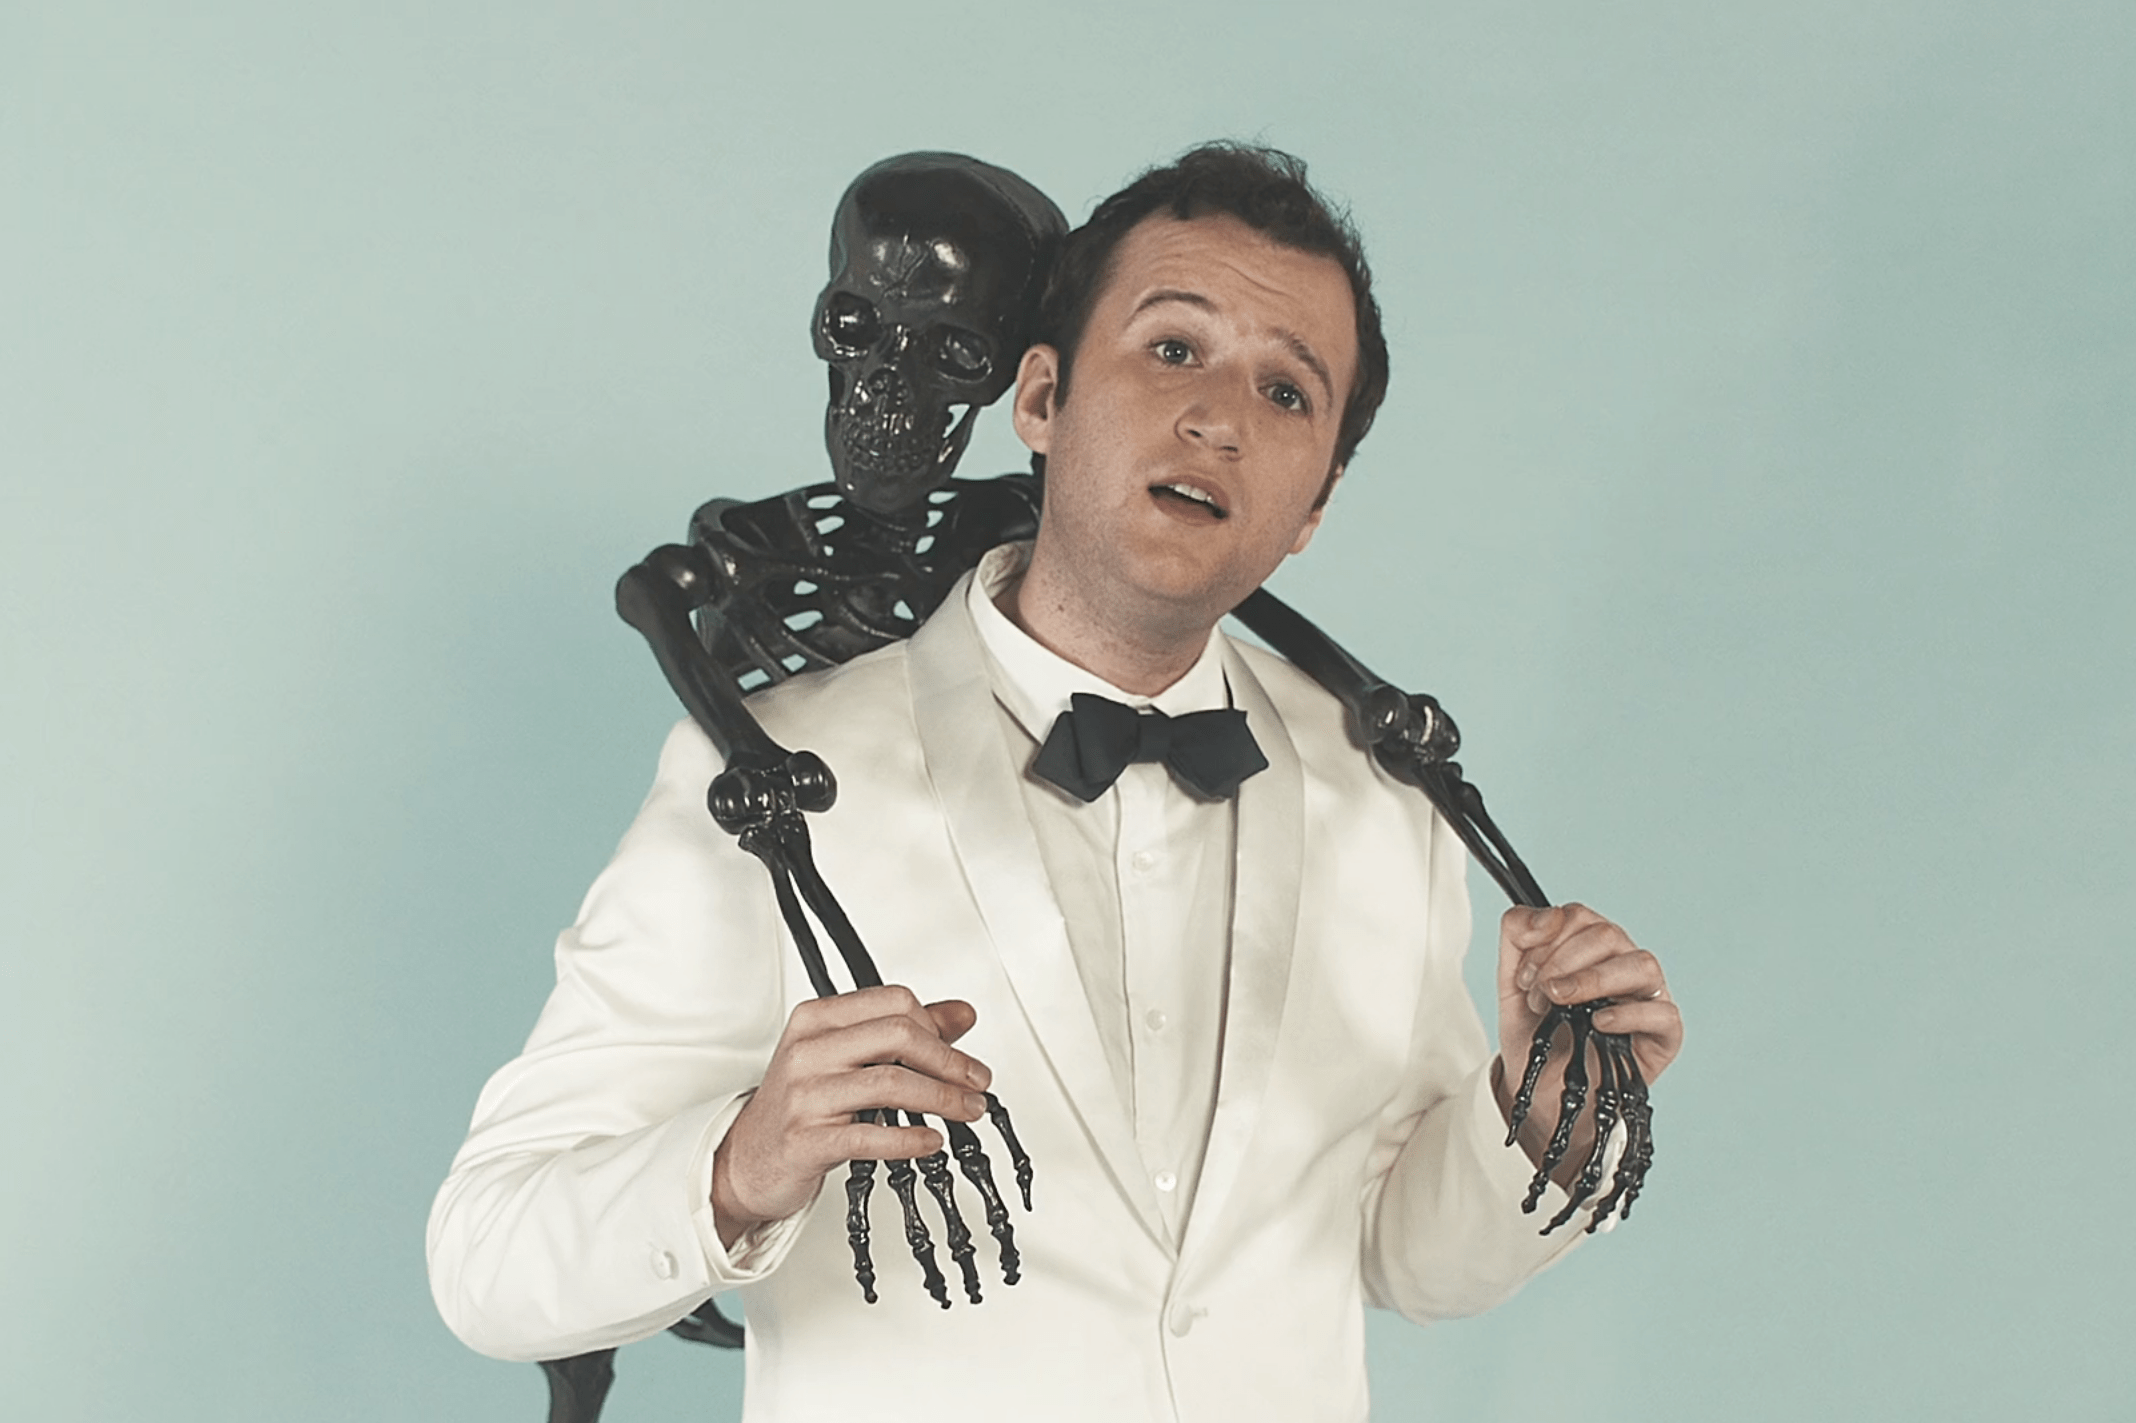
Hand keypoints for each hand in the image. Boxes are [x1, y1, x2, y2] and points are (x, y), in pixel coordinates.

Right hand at [711, 986, 991, 1248]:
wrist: (747, 1158)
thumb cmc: (801, 1103)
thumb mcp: (846, 1056)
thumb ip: (902, 1031)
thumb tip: (962, 1014)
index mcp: (817, 1019)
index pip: (895, 1002)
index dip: (937, 1027)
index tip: (960, 1054)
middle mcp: (808, 1050)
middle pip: (898, 1035)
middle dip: (950, 1061)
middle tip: (977, 1083)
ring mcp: (804, 1095)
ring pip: (891, 1083)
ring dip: (942, 1099)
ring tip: (967, 1112)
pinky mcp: (806, 1141)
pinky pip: (869, 1136)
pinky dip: (910, 1139)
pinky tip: (931, 1142)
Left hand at [1494, 904, 1682, 1182]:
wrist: (1539, 1091)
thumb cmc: (1536, 1034)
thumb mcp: (1512, 981)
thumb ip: (1517, 935)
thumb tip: (1542, 917)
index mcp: (1590, 947)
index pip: (1580, 916)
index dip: (1546, 938)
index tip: (1523, 976)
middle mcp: (1622, 965)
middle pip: (1608, 934)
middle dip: (1562, 961)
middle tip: (1540, 994)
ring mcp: (1648, 998)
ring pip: (1642, 963)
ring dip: (1593, 979)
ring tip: (1561, 1001)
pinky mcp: (1664, 1034)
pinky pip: (1662, 1013)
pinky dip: (1628, 1013)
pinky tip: (1599, 1022)